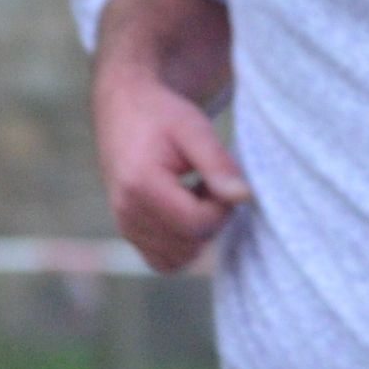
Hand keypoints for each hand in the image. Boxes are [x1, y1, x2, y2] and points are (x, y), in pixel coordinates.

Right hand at [95, 75, 249, 274]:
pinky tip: (184, 211)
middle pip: (191, 244)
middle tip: (208, 184)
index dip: (221, 208)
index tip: (221, 180)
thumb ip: (218, 164)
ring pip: (179, 258)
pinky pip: (164, 261)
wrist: (125, 108)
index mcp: (141, 184)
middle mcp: (127, 211)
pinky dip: (182, 245)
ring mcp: (125, 225)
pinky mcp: (129, 232)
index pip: (197, 224)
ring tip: (194, 194)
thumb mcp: (194, 128)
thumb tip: (244, 197)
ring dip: (197, 233)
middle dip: (211, 219)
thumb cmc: (162, 115)